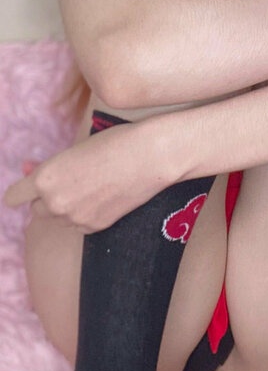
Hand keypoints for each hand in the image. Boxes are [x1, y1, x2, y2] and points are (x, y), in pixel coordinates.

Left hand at [3, 122, 172, 231]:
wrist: (151, 156)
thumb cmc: (113, 143)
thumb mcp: (75, 150)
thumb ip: (48, 166)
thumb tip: (27, 169)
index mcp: (45, 178)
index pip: (14, 197)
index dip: (22, 191)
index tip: (30, 187)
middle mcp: (55, 202)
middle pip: (35, 209)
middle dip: (47, 198)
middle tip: (71, 179)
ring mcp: (74, 218)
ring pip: (57, 218)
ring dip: (65, 207)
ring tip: (91, 185)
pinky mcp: (93, 227)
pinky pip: (77, 225)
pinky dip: (84, 214)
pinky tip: (102, 196)